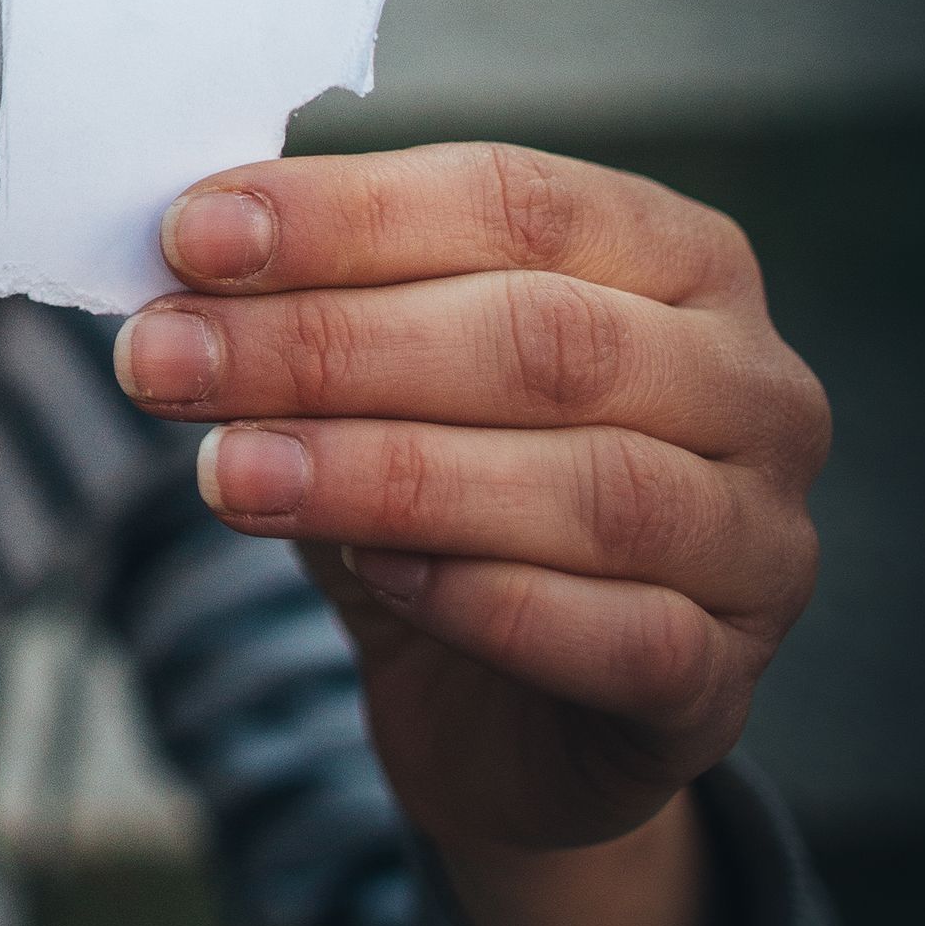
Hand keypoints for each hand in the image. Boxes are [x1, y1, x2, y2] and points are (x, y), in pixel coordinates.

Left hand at [112, 145, 825, 925]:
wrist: (507, 724)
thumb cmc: (445, 501)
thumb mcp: (379, 379)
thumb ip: (319, 301)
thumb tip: (187, 242)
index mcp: (679, 258)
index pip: (518, 201)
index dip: (348, 216)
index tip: (187, 239)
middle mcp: (754, 385)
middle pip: (547, 340)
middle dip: (333, 344)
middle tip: (164, 359)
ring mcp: (760, 538)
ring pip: (591, 488)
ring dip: (384, 473)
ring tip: (227, 473)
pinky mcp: (723, 683)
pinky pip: (625, 638)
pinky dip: (491, 601)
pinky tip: (377, 575)